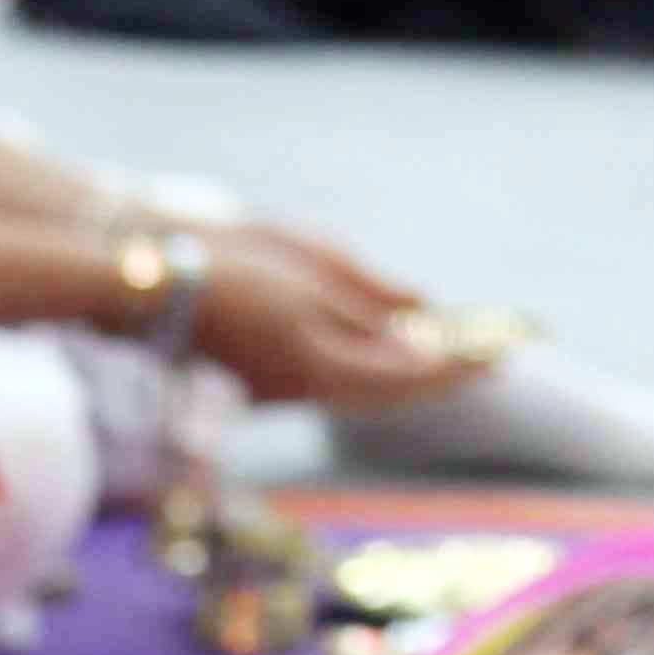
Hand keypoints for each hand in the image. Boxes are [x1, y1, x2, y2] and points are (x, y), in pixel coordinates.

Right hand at [196, 230, 476, 415]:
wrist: (150, 279)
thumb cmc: (228, 264)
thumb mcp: (311, 269)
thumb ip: (372, 300)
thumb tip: (424, 325)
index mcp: (324, 363)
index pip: (412, 373)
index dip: (460, 365)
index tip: (504, 354)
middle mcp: (309, 387)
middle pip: (395, 391)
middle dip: (444, 373)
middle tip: (495, 356)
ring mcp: (286, 386)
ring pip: (367, 388)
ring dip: (413, 374)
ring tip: (456, 353)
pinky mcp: (268, 376)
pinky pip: (339, 379)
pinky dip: (376, 369)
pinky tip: (392, 350)